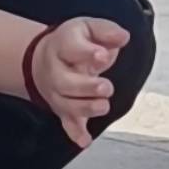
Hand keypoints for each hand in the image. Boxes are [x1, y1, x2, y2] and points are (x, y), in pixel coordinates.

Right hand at [22, 15, 133, 146]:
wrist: (45, 58)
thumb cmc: (73, 43)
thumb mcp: (88, 28)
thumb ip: (106, 32)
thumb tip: (123, 37)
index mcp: (63, 45)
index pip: (71, 47)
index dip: (86, 53)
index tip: (102, 55)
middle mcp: (55, 70)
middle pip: (64, 82)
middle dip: (86, 87)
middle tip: (106, 87)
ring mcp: (57, 91)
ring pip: (65, 104)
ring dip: (85, 108)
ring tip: (104, 107)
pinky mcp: (61, 107)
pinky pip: (66, 122)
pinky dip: (75, 132)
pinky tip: (85, 140)